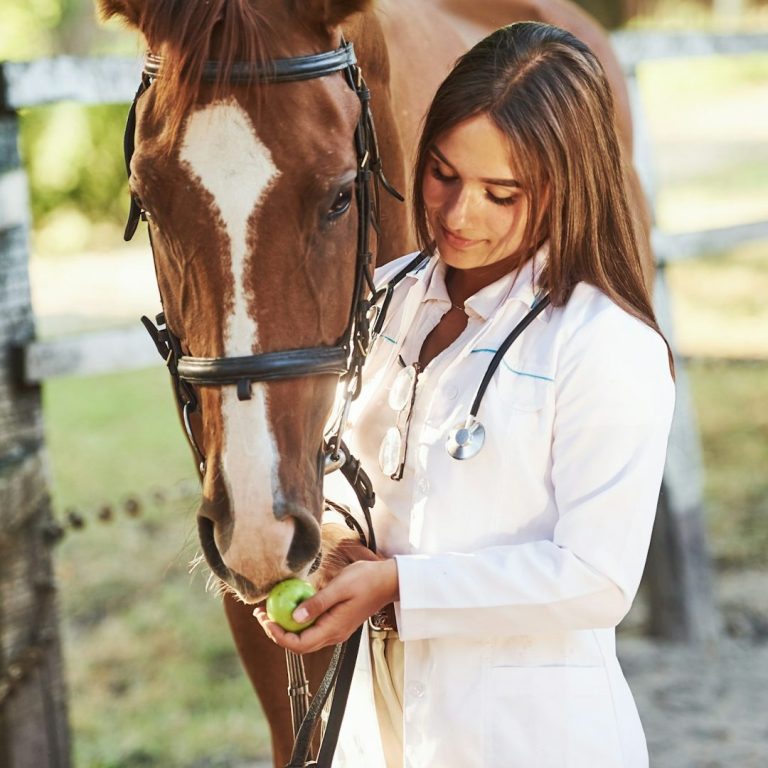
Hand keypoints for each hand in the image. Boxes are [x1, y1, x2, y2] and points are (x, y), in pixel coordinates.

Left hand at [254, 559, 398, 653]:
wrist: (388, 581)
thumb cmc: (367, 580)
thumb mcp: (340, 587)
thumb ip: (317, 603)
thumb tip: (294, 617)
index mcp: (334, 629)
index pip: (299, 644)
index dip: (278, 636)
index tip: (265, 620)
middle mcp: (334, 634)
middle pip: (299, 644)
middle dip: (277, 632)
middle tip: (261, 615)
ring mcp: (336, 630)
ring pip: (305, 638)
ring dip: (286, 627)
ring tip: (270, 611)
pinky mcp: (338, 622)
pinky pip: (313, 628)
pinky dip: (298, 621)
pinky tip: (292, 607)